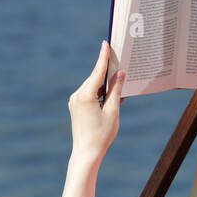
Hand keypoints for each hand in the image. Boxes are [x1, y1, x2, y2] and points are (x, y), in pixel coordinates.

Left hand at [68, 42, 123, 164]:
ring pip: (93, 86)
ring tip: (120, 89)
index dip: (103, 57)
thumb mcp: (113, 111)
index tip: (105, 43)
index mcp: (85, 95)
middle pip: (95, 79)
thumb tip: (121, 73)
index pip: (97, 72)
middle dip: (108, 74)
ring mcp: (74, 101)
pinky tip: (111, 99)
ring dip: (105, 86)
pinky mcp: (76, 106)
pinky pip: (89, 94)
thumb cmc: (101, 134)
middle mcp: (77, 95)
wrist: (86, 152)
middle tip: (121, 65)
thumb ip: (116, 90)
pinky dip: (100, 94)